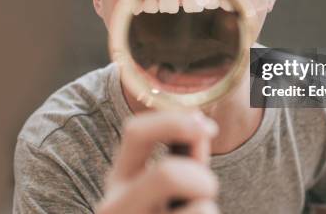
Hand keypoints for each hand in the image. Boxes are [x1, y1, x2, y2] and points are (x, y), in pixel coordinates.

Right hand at [97, 110, 219, 213]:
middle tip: (206, 191)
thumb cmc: (168, 213)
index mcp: (118, 179)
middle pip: (168, 174)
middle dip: (202, 178)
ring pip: (200, 210)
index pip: (135, 132)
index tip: (209, 128)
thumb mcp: (169, 183)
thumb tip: (201, 127)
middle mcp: (115, 207)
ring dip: (210, 209)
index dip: (176, 121)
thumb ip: (183, 154)